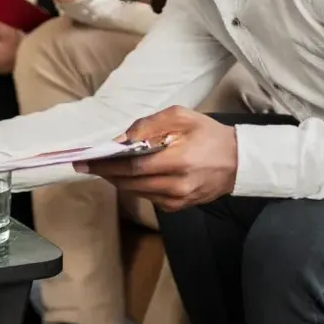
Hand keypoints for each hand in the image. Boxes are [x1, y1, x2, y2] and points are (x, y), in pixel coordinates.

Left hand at [75, 106, 237, 211]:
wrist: (238, 160)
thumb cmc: (209, 134)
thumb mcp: (180, 117)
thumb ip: (148, 125)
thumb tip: (120, 140)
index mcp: (178, 161)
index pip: (132, 167)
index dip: (106, 165)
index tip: (85, 161)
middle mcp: (176, 185)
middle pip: (130, 182)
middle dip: (106, 173)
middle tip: (86, 165)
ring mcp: (177, 199)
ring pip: (137, 192)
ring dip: (117, 180)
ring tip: (103, 168)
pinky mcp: (178, 206)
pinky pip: (148, 197)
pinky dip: (134, 186)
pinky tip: (127, 176)